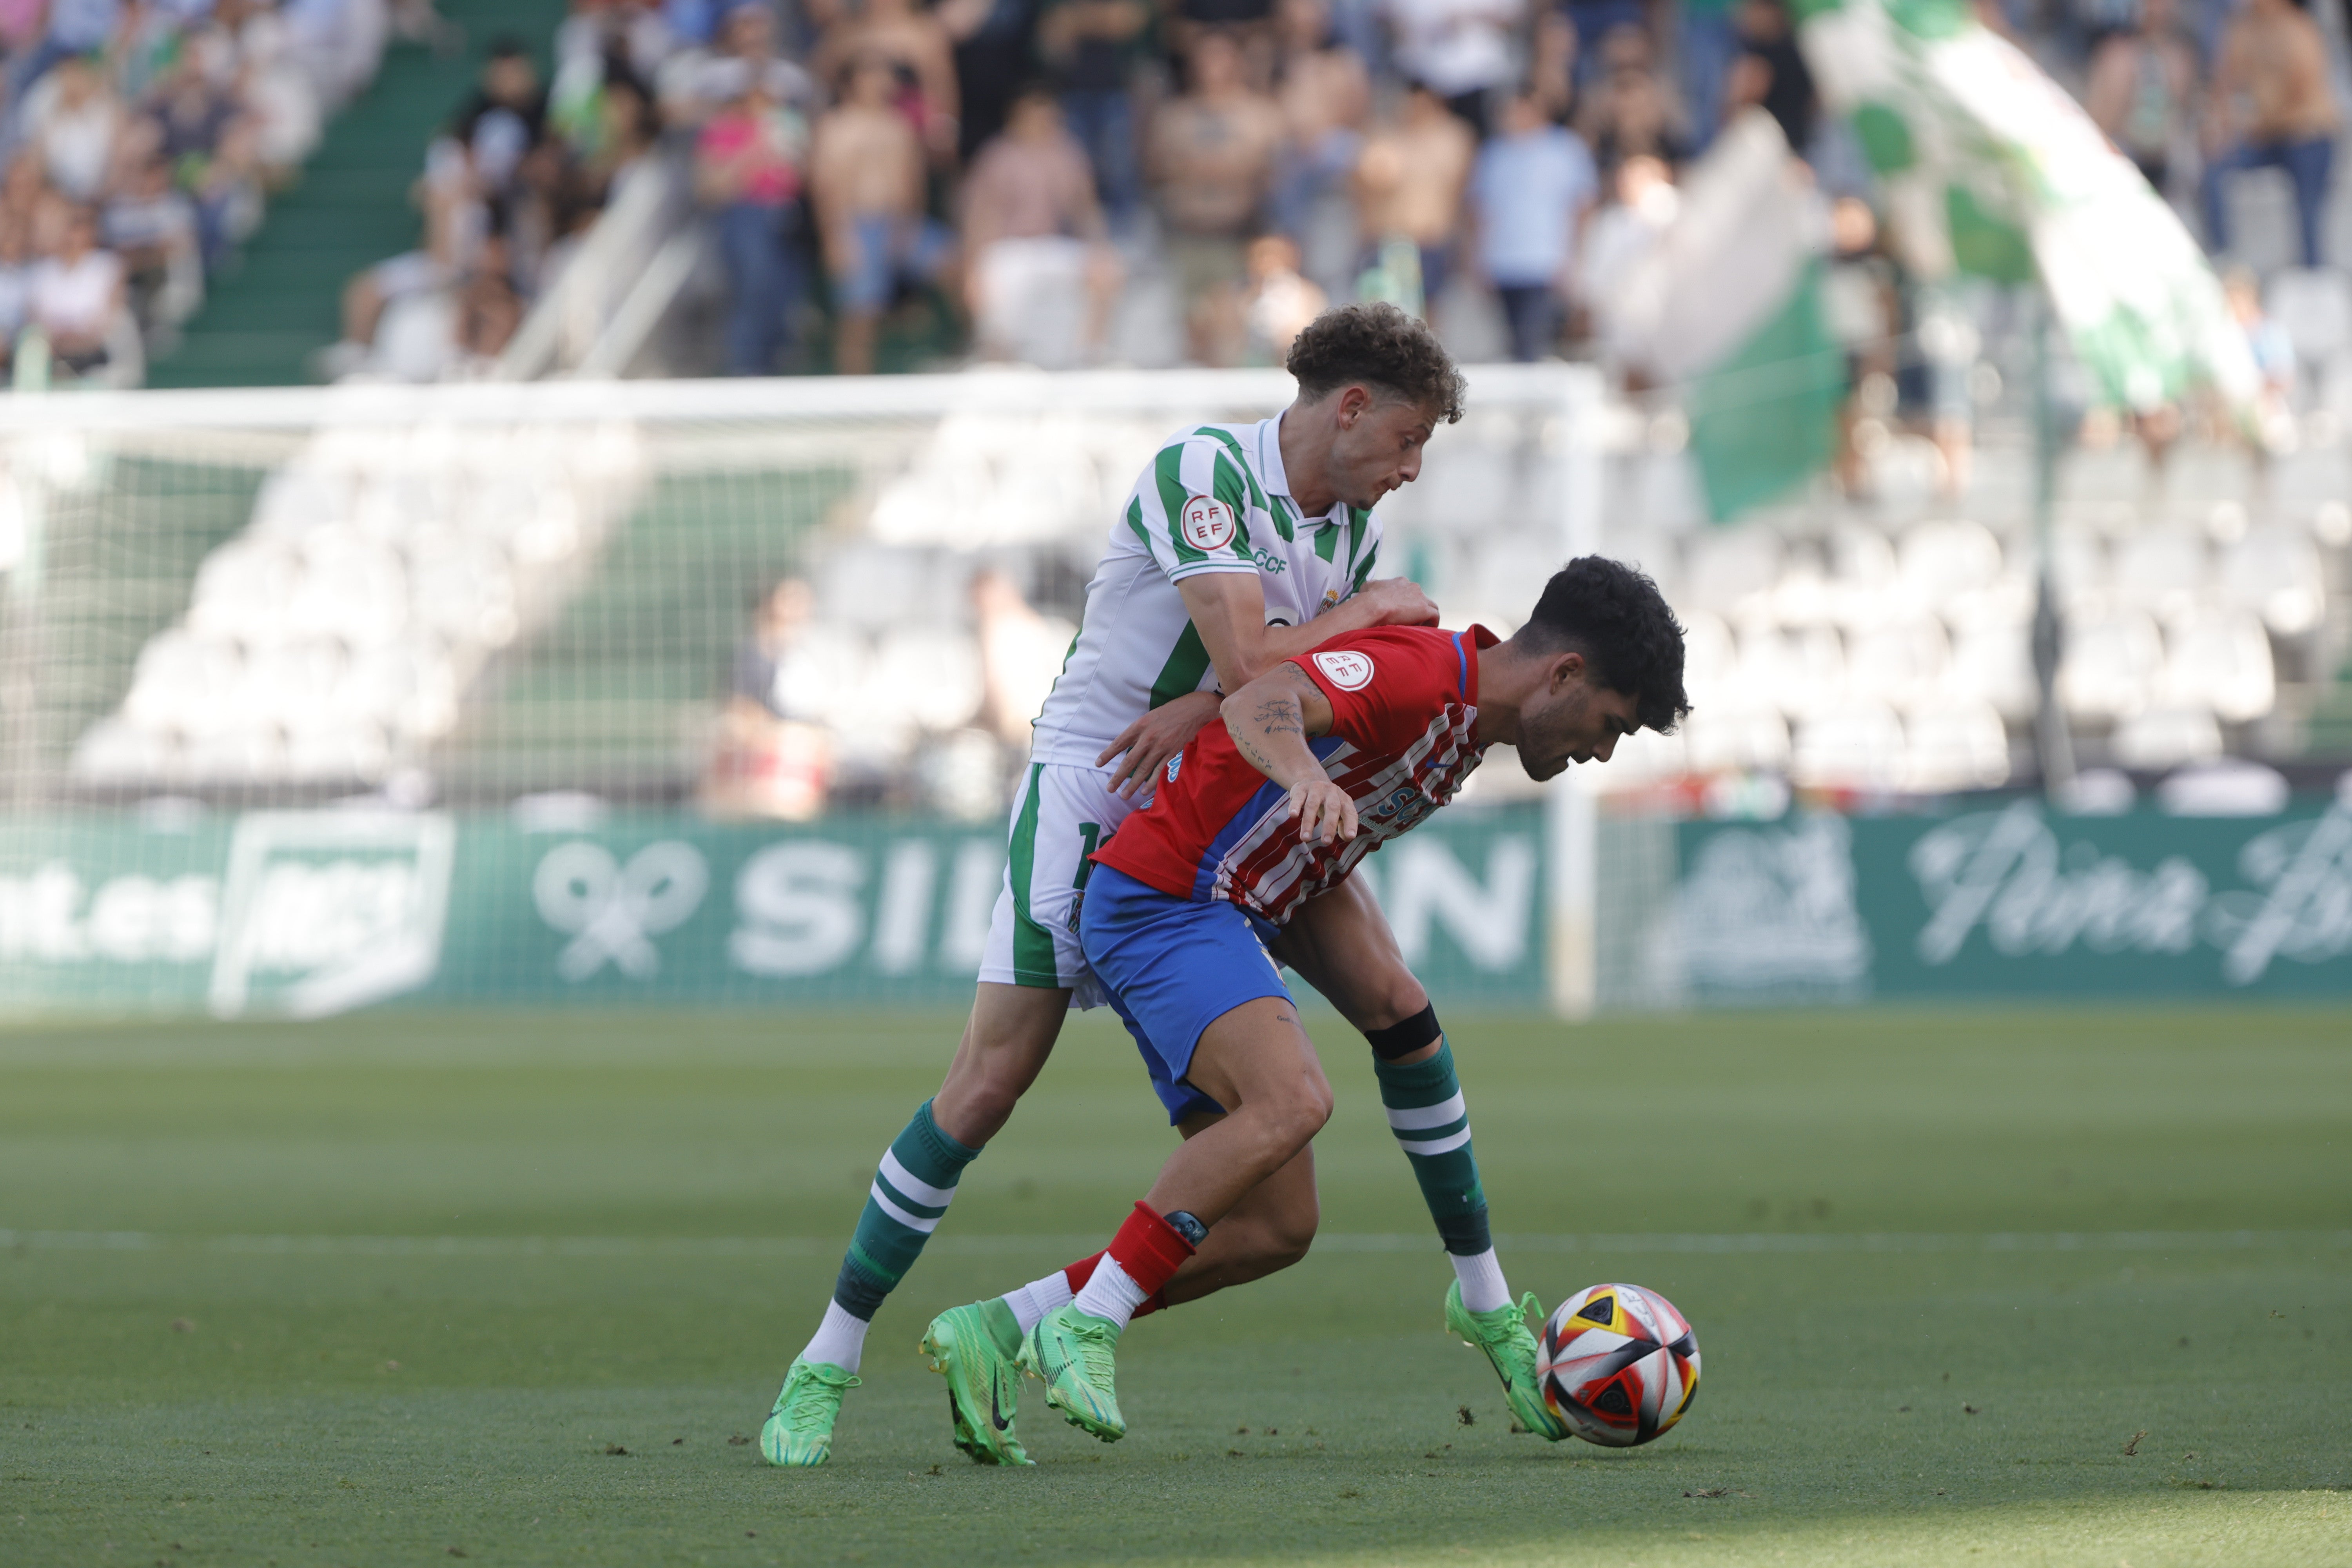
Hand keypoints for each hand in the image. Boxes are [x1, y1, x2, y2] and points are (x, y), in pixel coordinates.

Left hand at [1097, 689, 1222, 798]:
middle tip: (1109, 789)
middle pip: (1130, 761)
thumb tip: (1128, 745)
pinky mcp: (1173, 752)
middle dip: (1118, 777)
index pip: (1119, 742)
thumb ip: (1139, 730)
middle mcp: (1148, 737)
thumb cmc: (1172, 711)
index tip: (1098, 763)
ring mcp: (1161, 746)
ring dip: (1133, 784)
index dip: (1108, 754)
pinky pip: (1159, 770)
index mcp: (1140, 725)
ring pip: (1144, 769)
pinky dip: (1152, 782)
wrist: (1196, 709)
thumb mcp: (1150, 715)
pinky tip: (1144, 791)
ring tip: (1124, 795)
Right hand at [1286, 777, 1357, 845]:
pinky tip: (1293, 815)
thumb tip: (1347, 837)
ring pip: (1312, 805)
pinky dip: (1295, 806)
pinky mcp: (1301, 789)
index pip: (1349, 812)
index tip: (1350, 836)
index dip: (1350, 824)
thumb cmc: (1327, 801)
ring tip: (1305, 838)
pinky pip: (1298, 798)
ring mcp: (1316, 789)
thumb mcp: (1339, 811)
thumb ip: (1343, 824)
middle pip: (1332, 808)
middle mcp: (1332, 792)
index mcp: (1343, 799)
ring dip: (1308, 822)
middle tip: (1326, 841)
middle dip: (1329, 825)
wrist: (1311, 779)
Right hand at [1353, 576, 1439, 626]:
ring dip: (1427, 617)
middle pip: (1422, 599)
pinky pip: (1435, 616)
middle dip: (1418, 609)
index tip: (1404, 612)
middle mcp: (1413, 587)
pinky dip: (1433, 623)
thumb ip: (1371, 586)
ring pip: (1431, 607)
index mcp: (1401, 582)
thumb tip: (1366, 589)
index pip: (1411, 591)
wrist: (1373, 606)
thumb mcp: (1367, 587)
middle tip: (1412, 621)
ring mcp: (1421, 597)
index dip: (1409, 602)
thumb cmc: (1368, 599)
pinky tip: (1427, 631)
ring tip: (1420, 627)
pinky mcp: (1425, 609)